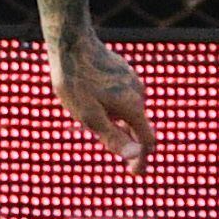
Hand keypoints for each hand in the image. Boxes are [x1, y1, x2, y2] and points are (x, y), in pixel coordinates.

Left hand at [49, 30, 153, 172]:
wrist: (71, 45)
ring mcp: (132, 81)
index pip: (147, 140)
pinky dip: (111, 105)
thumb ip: (114, 137)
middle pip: (136, 126)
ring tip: (85, 109)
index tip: (135, 174)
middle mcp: (138, 93)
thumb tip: (136, 156)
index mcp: (133, 107)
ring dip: (114, 119)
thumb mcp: (90, 117)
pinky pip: (122, 96)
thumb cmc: (76, 83)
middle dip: (122, 137)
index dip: (141, 159)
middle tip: (98, 137)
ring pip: (127, 110)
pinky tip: (90, 96)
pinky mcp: (124, 72)